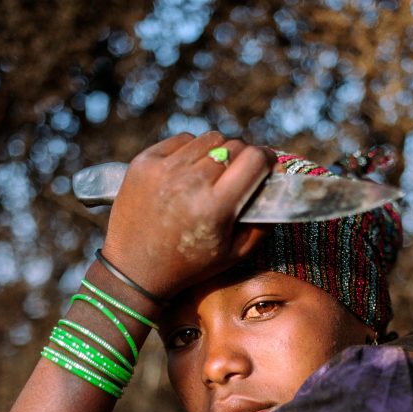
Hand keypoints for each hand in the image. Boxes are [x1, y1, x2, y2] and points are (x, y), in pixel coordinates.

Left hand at [101, 132, 275, 299]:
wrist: (134, 271)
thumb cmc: (189, 265)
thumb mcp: (234, 255)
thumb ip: (262, 223)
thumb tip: (279, 186)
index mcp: (215, 206)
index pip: (254, 158)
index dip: (267, 159)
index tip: (267, 167)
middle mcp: (190, 182)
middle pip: (233, 145)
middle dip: (242, 158)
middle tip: (236, 177)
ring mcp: (163, 169)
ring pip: (209, 138)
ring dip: (216, 153)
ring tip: (210, 176)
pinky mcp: (144, 162)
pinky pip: (181, 140)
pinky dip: (190, 152)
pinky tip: (187, 173)